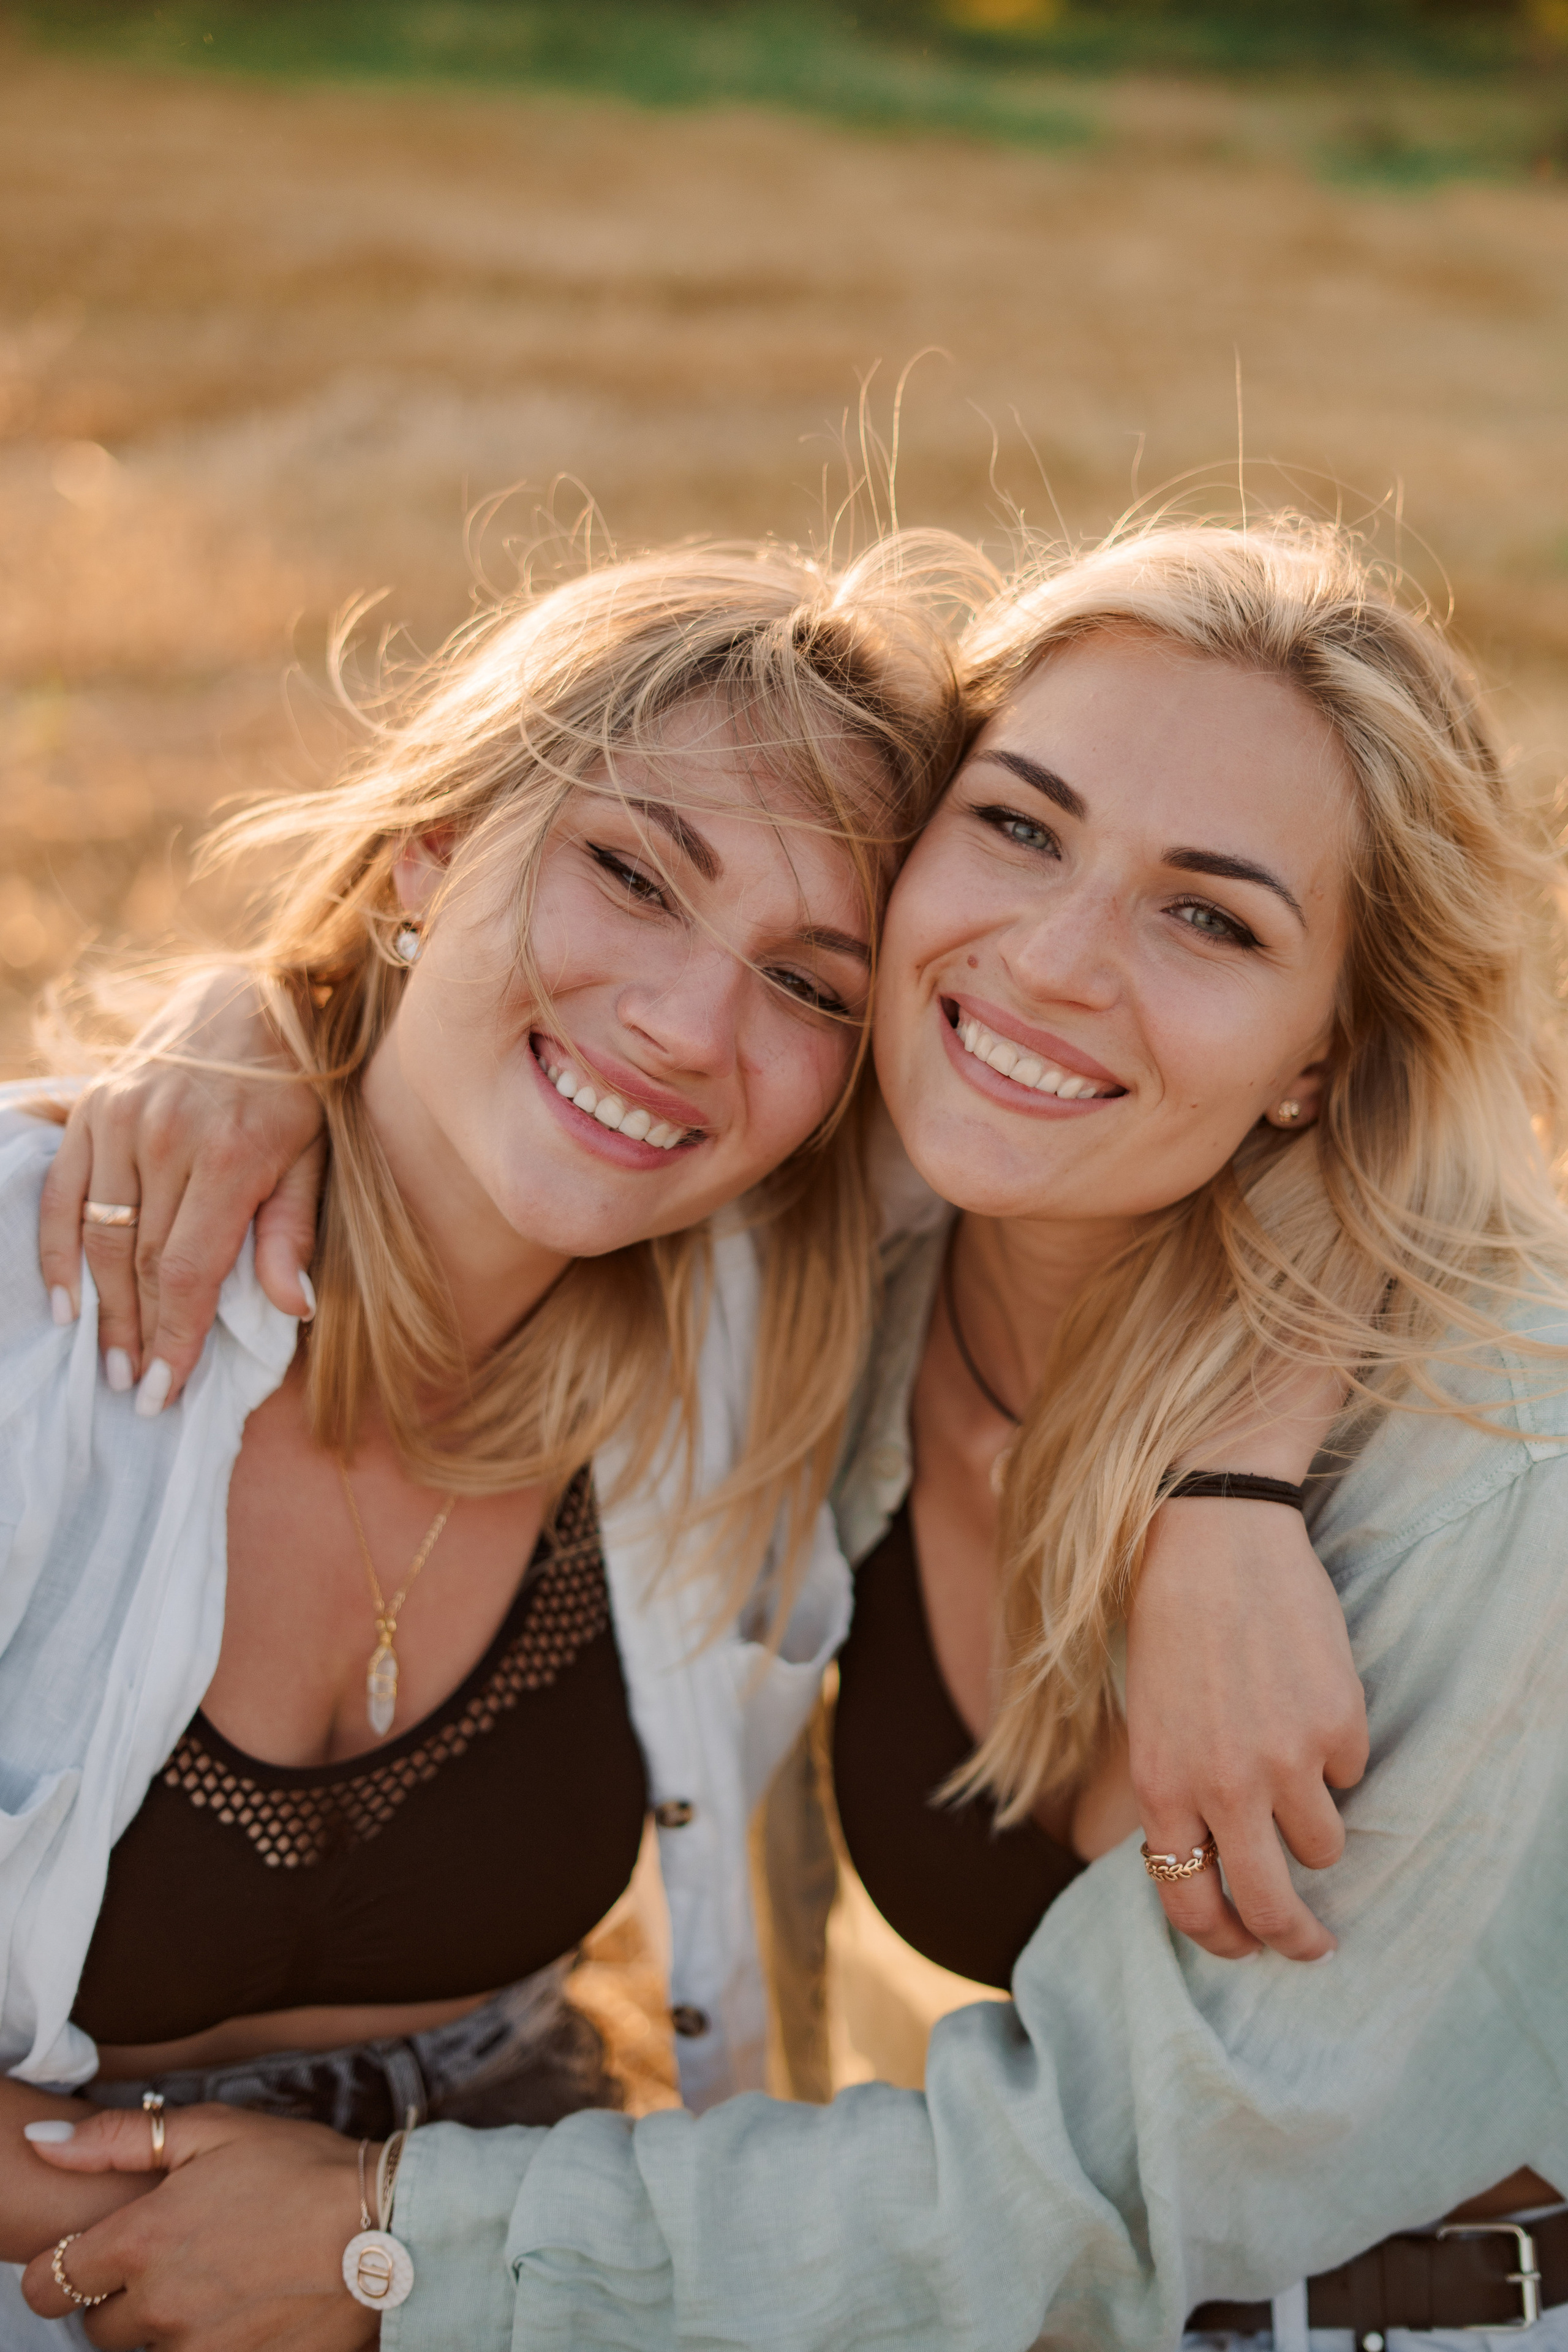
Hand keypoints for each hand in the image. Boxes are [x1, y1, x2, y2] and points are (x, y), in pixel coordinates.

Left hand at [20, 2102, 376, 2349]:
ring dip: (168, 2325)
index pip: (46, 2284)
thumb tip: (43, 2147)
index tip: (97, 2251)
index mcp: (143, 2241)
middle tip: (178, 2257)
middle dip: (123, 2297)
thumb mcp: (214, 2131)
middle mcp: (160, 2308)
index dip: (64, 2266)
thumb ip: (118, 2140)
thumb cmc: (302, 2169)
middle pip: (95, 2329)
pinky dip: (210, 2343)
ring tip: (221, 2280)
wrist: (389, 2227)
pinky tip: (246, 2307)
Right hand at [39, 966, 325, 1411]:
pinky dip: (54, 1250)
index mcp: (232, 1157)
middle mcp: (169, 1139)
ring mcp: (123, 1120)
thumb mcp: (314, 1155)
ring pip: (100, 1236)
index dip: (176, 1335)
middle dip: (137, 1333)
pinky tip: (62, 1302)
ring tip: (104, 1360)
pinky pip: (61, 1192)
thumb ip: (292, 1231)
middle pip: (143, 1261)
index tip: (166, 1388)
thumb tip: (293, 1308)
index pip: (191, 1269)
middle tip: (133, 1390)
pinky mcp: (93, 1108)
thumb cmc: (292, 1093)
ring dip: (99, 1306)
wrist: (249, 1002)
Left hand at [1126, 1496, 1367, 1962]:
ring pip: (1323, 1848)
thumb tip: (1210, 1860)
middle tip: (1312, 1945)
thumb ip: (1177, 1795)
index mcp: (1163, 1789)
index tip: (1245, 1947)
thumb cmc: (1171, 1628)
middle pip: (1269, 1907)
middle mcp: (1223, 1788)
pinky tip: (1308, 1698)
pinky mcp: (1337, 1727)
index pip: (1188, 1902)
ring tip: (1299, 1767)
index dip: (1221, 1939)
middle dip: (1295, 1940)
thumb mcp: (1152, 1722)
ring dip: (1317, 1827)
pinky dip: (1336, 1753)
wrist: (1214, 1543)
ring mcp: (1285, 1761)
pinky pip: (1349, 1774)